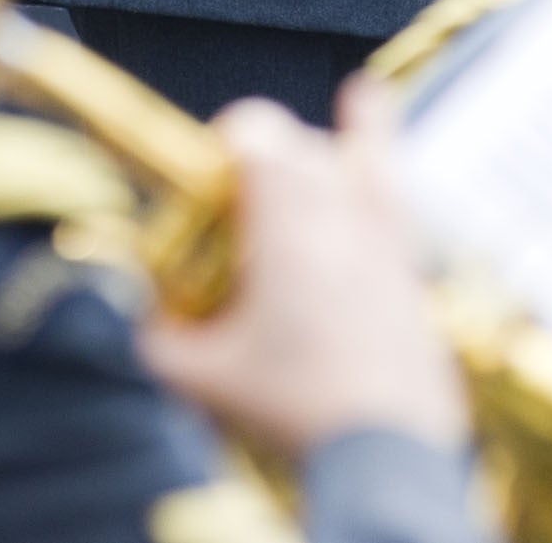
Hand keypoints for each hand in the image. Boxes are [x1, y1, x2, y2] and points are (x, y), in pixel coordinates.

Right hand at [136, 79, 466, 460]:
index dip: (229, 139)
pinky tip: (369, 101)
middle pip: (299, 143)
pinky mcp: (409, 262)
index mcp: (287, 222)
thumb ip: (160, 343)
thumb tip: (142, 323)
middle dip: (263, 160)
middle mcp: (340, 210)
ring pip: (349, 157)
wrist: (388, 450)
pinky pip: (392, 180)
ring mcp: (383, 233)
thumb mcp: (206, 379)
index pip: (256, 130)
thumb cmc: (296, 406)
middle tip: (238, 210)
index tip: (211, 178)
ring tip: (300, 139)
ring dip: (315, 155)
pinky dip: (377, 137)